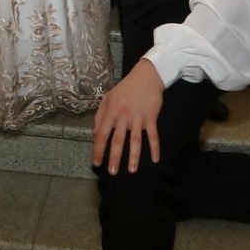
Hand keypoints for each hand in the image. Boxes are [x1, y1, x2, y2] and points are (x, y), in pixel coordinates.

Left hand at [91, 59, 164, 175]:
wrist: (146, 77)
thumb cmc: (125, 88)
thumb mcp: (107, 98)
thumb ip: (99, 116)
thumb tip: (94, 134)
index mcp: (111, 112)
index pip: (102, 134)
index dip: (98, 149)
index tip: (96, 163)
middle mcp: (123, 116)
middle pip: (118, 140)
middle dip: (115, 157)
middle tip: (112, 172)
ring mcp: (138, 118)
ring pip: (135, 140)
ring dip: (134, 156)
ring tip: (132, 170)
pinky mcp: (151, 118)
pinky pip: (153, 135)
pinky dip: (155, 148)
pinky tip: (155, 159)